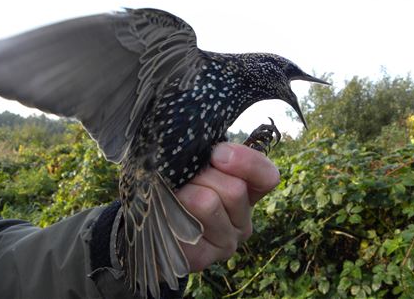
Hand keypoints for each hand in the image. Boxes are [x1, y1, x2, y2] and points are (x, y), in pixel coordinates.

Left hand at [176, 142, 279, 271]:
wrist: (146, 220)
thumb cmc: (178, 183)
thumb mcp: (200, 163)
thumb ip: (215, 155)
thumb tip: (218, 153)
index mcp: (248, 195)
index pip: (267, 177)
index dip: (245, 161)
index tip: (217, 155)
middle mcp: (243, 223)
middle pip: (234, 189)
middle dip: (203, 176)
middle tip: (184, 179)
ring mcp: (226, 244)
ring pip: (209, 203)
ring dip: (184, 192)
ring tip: (173, 195)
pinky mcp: (201, 258)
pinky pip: (187, 225)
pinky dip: (170, 211)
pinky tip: (166, 213)